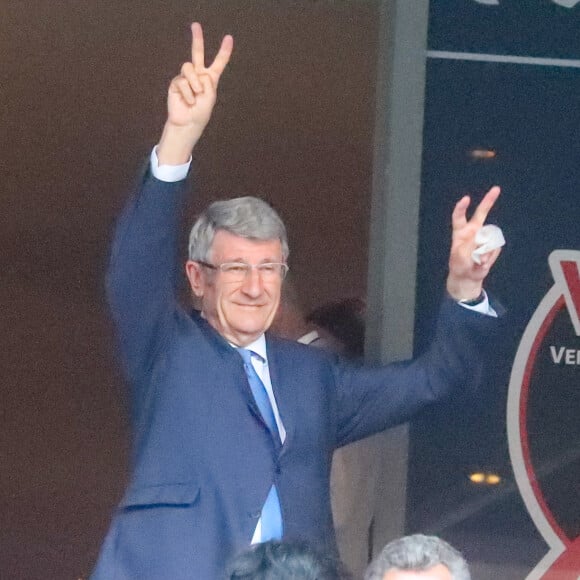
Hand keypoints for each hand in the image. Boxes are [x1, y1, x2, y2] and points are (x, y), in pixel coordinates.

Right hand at [158, 23, 232, 163]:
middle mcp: (198, 75)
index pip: (218, 63)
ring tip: (196, 95)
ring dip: (194, 83)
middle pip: (197, 53)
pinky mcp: (176, 83)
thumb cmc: (201, 112)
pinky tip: (188, 101)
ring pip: (189, 68)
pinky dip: (187, 92)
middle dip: (197, 39)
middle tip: (196, 25)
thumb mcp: (210, 97)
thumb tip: (196, 73)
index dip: (224, 51)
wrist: (188, 123)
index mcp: (210, 79)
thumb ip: (207, 82)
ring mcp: (186, 78)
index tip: (229, 38)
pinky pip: (182, 81)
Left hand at [446, 186, 501, 300]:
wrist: (468, 277)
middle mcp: (473, 232)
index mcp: (460, 232)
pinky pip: (495, 247)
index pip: (459, 217)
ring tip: (476, 260)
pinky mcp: (492, 245)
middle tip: (496, 189)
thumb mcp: (459, 257)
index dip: (462, 208)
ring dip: (485, 250)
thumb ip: (470, 248)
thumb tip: (483, 245)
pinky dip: (490, 256)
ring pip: (490, 237)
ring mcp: (484, 238)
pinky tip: (483, 261)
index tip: (466, 199)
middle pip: (481, 214)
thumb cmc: (459, 265)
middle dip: (488, 201)